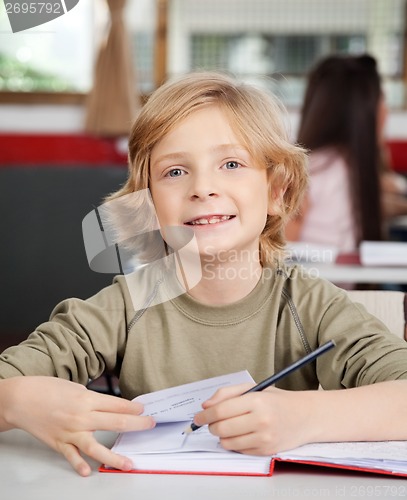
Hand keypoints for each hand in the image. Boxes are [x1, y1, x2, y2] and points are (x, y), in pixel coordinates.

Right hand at [1, 377, 154, 475]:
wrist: (22, 398)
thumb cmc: (47, 389)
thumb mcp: (75, 387)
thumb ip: (91, 398)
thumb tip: (107, 406)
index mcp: (87, 399)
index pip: (117, 404)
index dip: (134, 407)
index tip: (144, 410)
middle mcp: (81, 416)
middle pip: (115, 422)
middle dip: (136, 424)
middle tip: (150, 425)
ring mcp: (70, 432)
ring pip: (97, 447)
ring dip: (115, 456)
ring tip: (128, 463)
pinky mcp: (59, 443)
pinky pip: (72, 456)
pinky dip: (80, 464)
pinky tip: (89, 471)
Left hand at [193, 383, 310, 454]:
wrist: (304, 416)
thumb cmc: (276, 401)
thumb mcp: (253, 388)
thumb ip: (227, 394)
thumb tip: (205, 405)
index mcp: (256, 401)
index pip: (221, 411)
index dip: (204, 415)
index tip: (198, 416)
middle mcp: (261, 420)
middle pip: (221, 428)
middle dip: (211, 426)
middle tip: (211, 422)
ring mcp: (264, 438)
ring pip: (227, 442)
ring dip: (221, 436)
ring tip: (227, 427)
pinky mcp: (266, 451)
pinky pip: (239, 450)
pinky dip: (234, 443)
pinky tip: (241, 434)